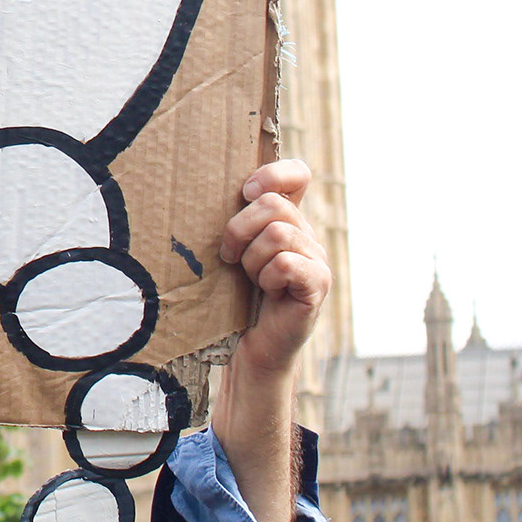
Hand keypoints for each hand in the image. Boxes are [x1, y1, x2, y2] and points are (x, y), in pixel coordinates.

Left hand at [219, 158, 328, 381]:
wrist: (249, 347)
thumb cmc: (235, 297)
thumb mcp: (232, 250)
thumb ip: (234, 220)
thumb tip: (203, 187)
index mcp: (288, 219)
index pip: (298, 174)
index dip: (272, 174)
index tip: (245, 192)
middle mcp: (307, 234)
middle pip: (273, 204)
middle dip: (240, 229)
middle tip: (231, 256)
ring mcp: (317, 258)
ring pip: (278, 233)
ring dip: (252, 260)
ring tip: (252, 280)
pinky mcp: (318, 283)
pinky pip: (286, 263)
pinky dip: (267, 278)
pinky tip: (268, 292)